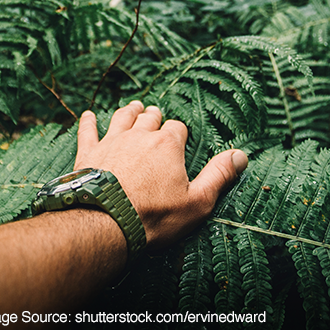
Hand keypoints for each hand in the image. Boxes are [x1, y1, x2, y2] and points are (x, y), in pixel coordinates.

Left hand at [73, 101, 247, 247]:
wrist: (107, 222)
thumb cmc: (155, 215)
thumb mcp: (198, 201)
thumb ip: (219, 175)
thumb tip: (241, 155)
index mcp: (167, 145)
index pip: (177, 128)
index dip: (179, 133)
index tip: (179, 140)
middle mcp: (139, 135)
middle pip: (149, 118)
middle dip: (155, 117)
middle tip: (155, 115)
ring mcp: (112, 142)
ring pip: (122, 118)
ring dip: (129, 111)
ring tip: (134, 107)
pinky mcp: (89, 153)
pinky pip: (88, 131)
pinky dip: (89, 122)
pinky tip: (88, 115)